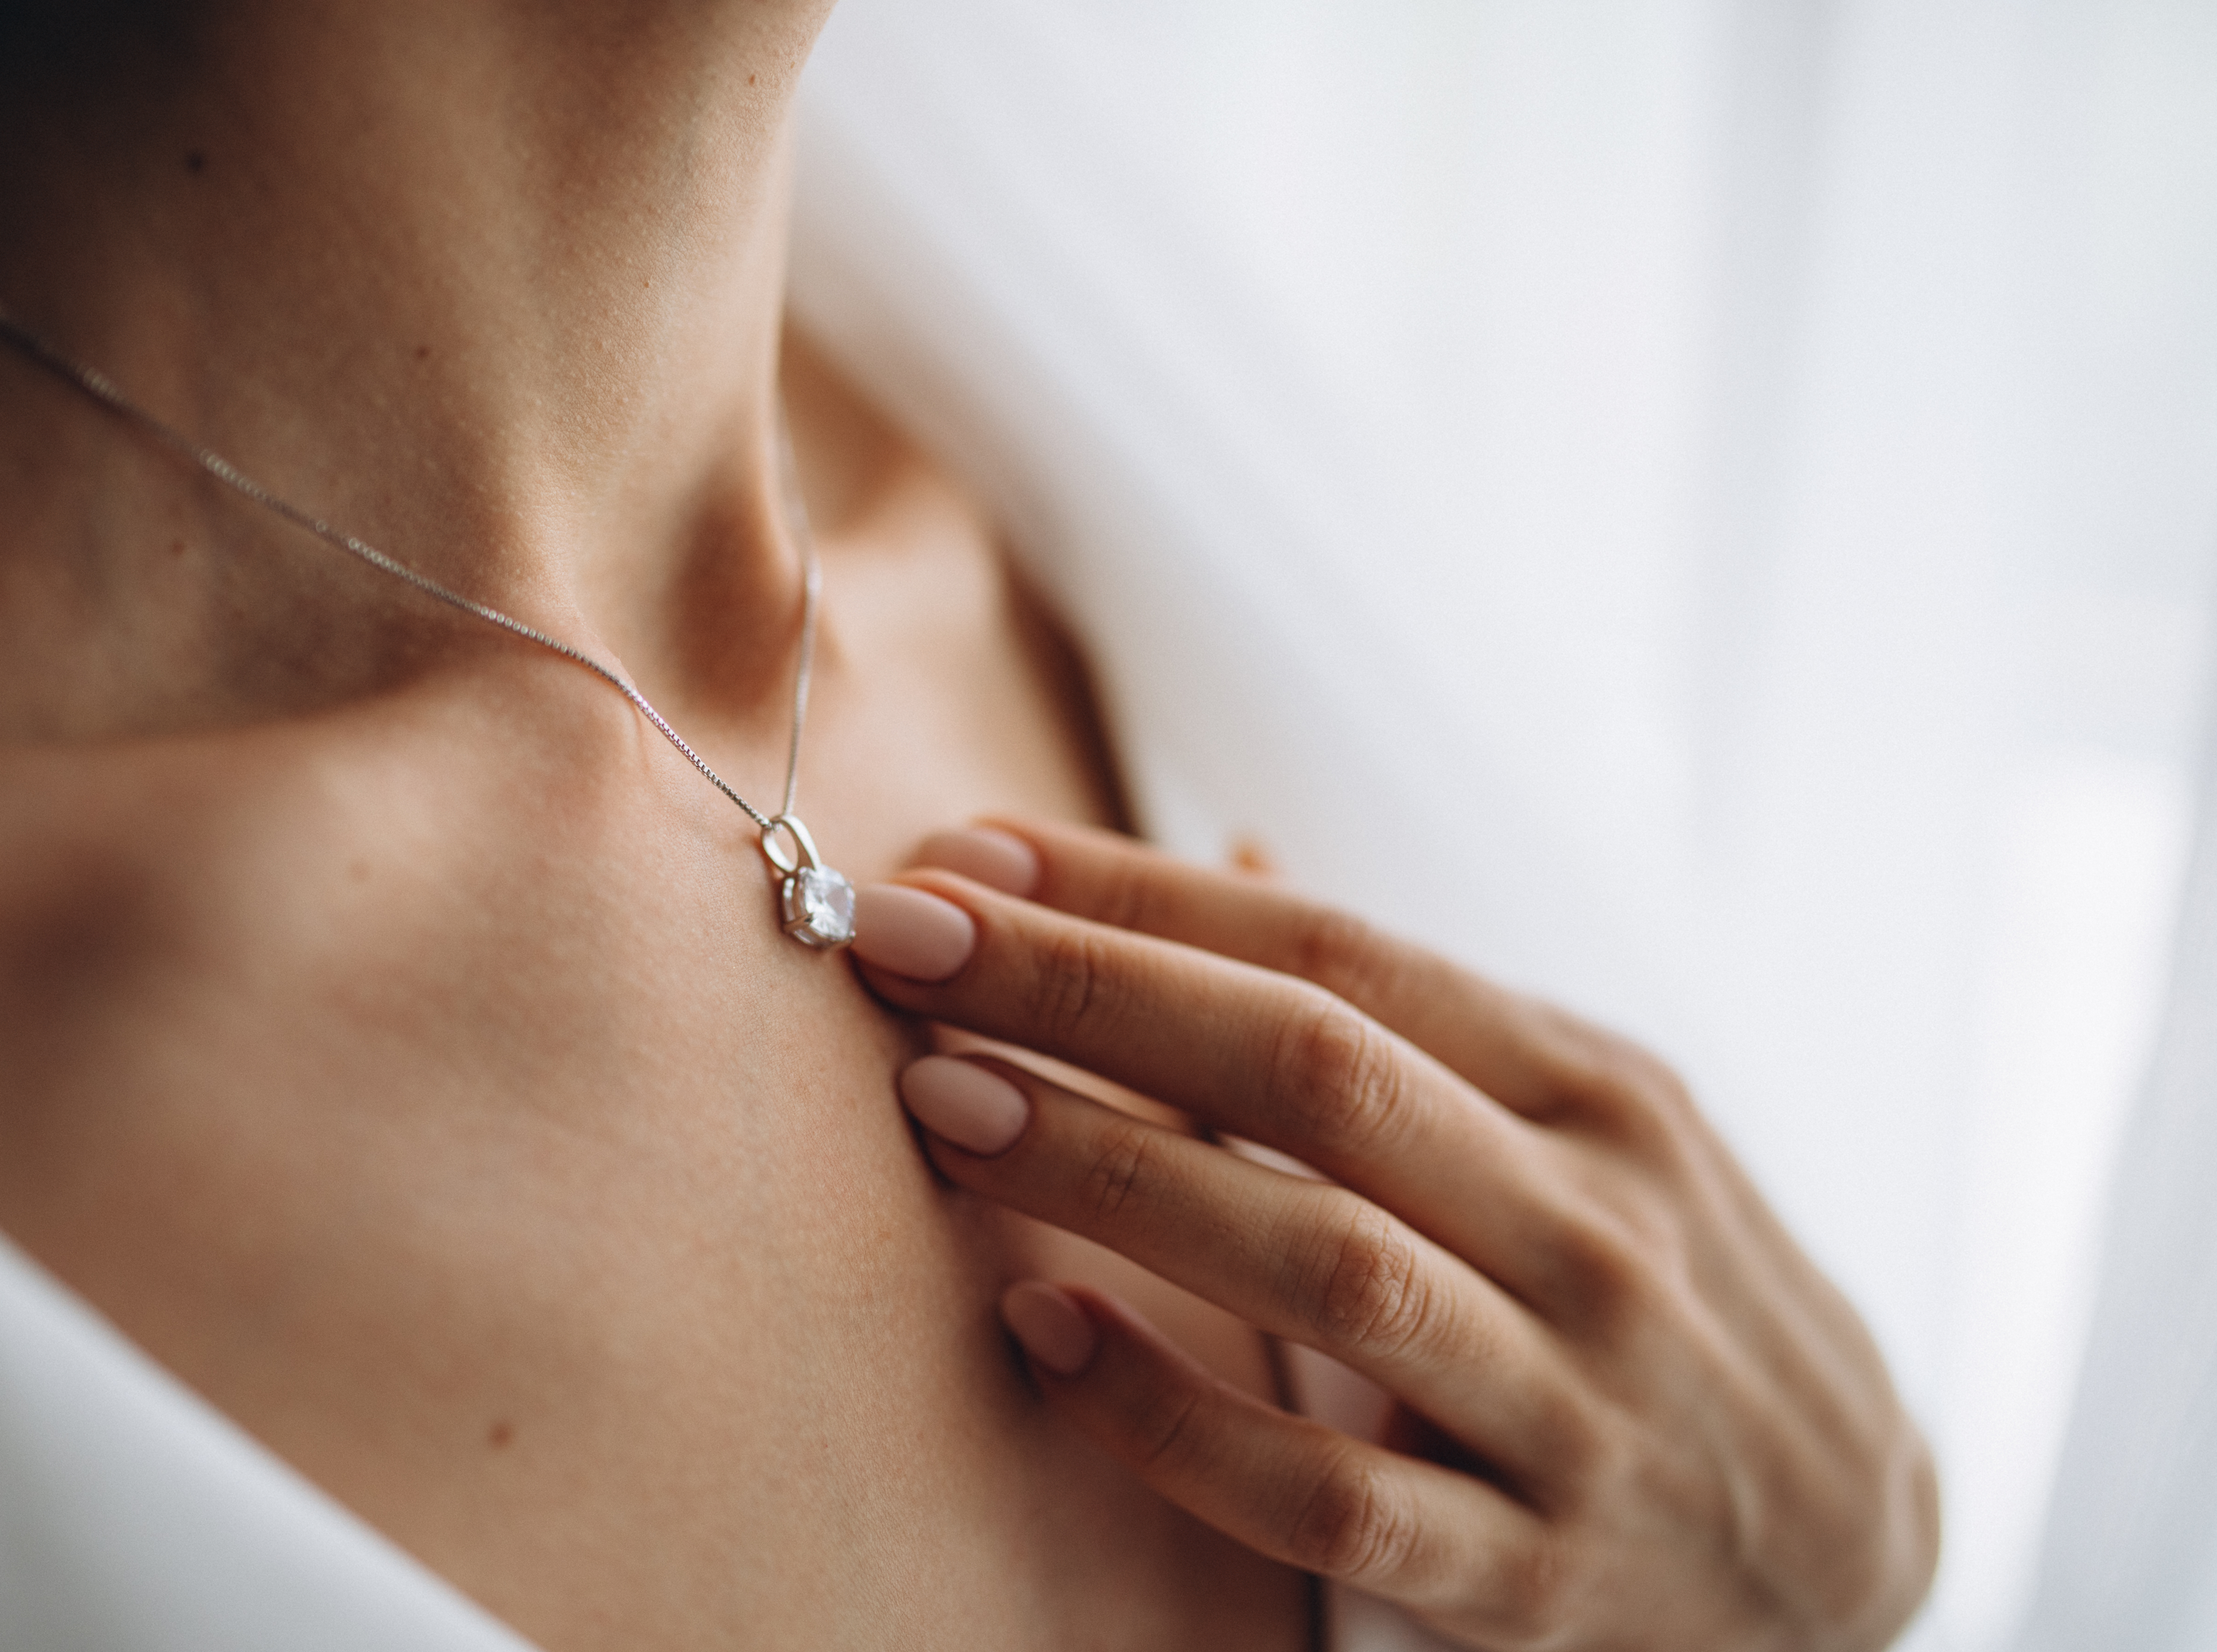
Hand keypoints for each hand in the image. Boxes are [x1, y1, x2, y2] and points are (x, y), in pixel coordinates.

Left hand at [847, 822, 1937, 1650]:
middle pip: (1313, 1074)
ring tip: (941, 1100)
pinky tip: (1037, 1329)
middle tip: (909, 939)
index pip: (1340, 952)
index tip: (973, 855)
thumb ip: (1406, 1016)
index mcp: (1600, 1092)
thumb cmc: (1666, 1294)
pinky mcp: (1532, 1579)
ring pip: (1317, 1262)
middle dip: (1090, 992)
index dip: (1144, 895)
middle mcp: (1597, 1228)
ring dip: (1105, 1171)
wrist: (1849, 1551)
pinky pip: (1320, 1491)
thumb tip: (1214, 853)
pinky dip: (1169, 1411)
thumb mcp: (1584, 1126)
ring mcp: (1574, 1408)